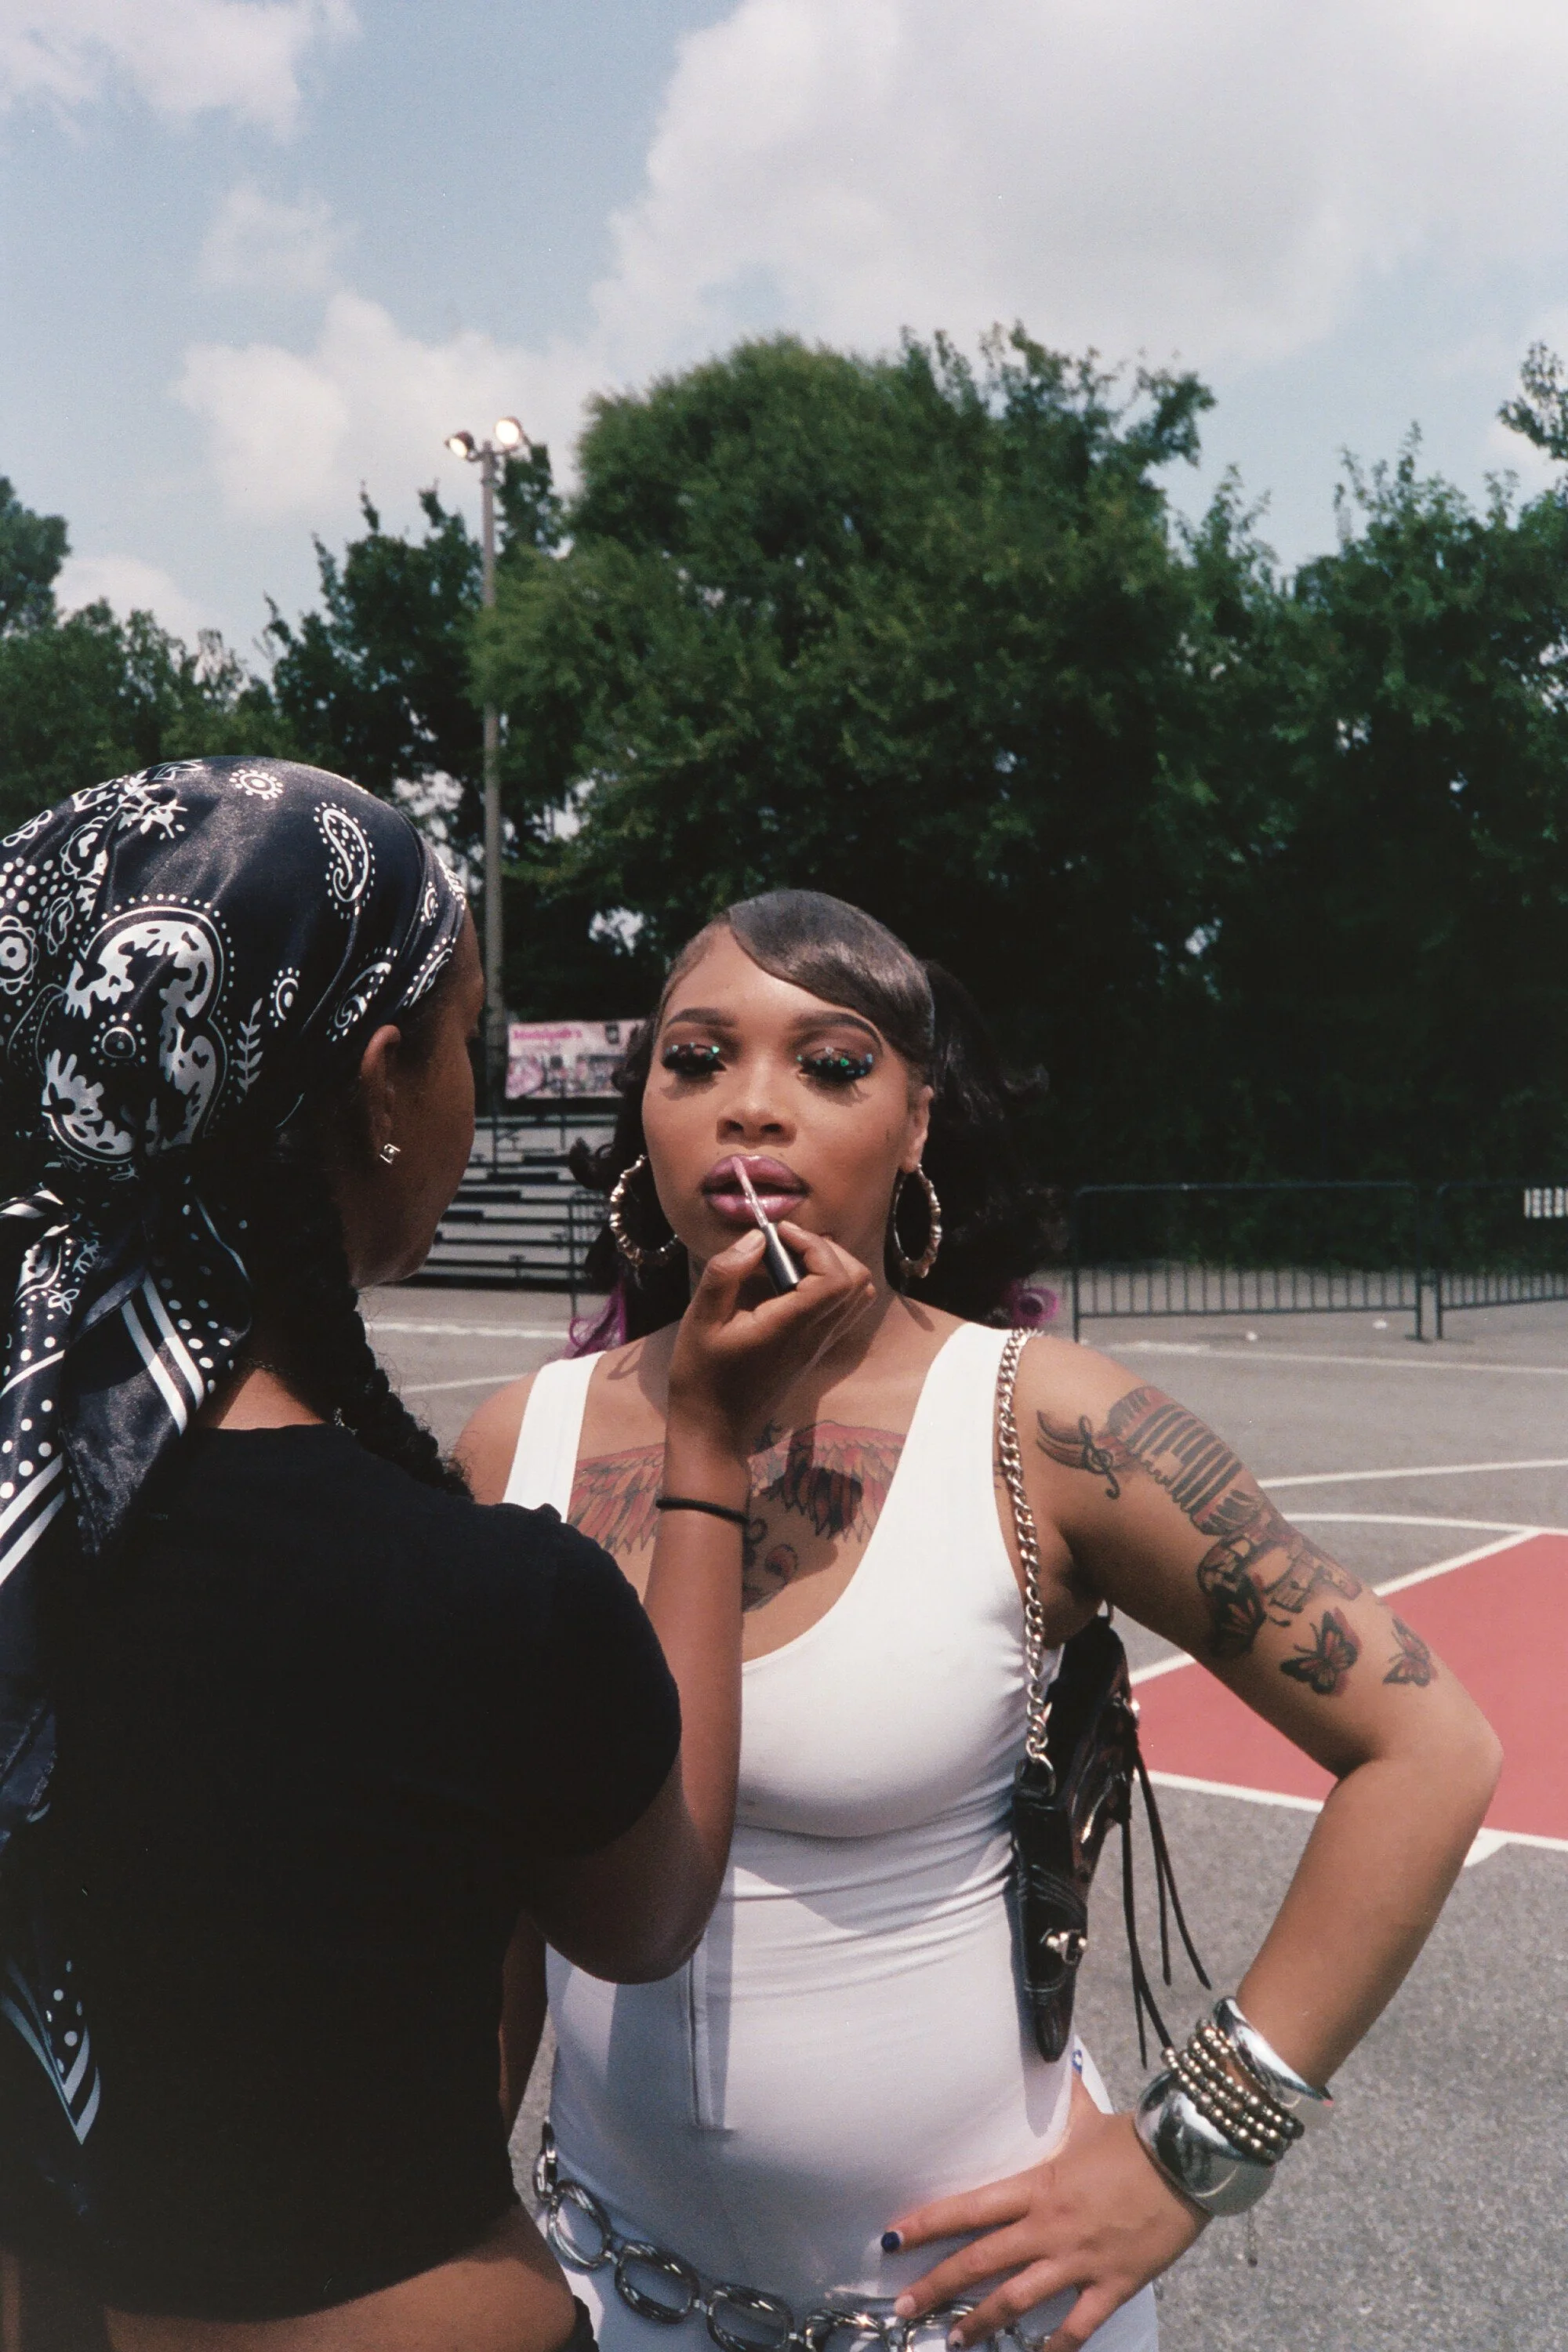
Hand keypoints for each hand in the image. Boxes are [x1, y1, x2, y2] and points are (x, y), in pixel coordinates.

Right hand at [666, 1221, 876, 1464]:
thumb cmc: (701, 1377)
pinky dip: (829, 1285)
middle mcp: (814, 1337)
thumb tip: (757, 1238)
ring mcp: (818, 1346)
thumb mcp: (700, 1321)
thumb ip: (726, 1274)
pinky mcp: (814, 1351)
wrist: (715, 1430)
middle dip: (824, 1249)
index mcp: (790, 1328)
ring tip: (790, 1260)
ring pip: (857, 1296)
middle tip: (784, 1244)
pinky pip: (842, 1310)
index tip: (777, 1234)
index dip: (813, 1244)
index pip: (835, 1278)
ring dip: (831, 1266)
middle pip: (856, 1280)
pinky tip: (791, 1284)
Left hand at [886, 2077, 1204, 2351]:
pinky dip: (1057, 2348)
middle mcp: (1049, 2227)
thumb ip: (1063, 2098)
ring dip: (981, 2323)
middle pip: (980, 2261)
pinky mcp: (1113, 2284)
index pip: (969, 2208)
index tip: (892, 2239)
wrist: (1187, 2162)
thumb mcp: (1088, 2117)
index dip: (927, 2224)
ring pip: (1018, 2300)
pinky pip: (1078, 2326)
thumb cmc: (1134, 2140)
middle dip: (936, 2287)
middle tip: (903, 2308)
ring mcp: (1079, 2260)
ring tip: (954, 2341)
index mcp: (1037, 2186)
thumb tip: (1054, 2052)